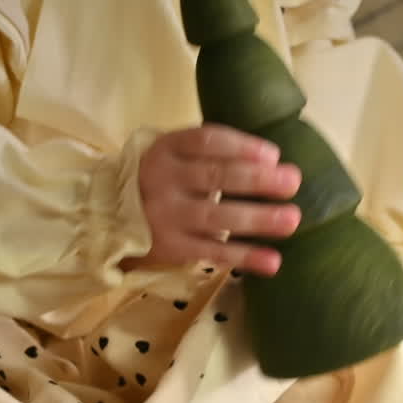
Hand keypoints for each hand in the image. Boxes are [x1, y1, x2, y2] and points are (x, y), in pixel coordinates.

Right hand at [124, 125, 302, 274]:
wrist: (110, 215)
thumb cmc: (162, 178)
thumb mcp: (175, 154)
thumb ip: (212, 152)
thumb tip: (273, 162)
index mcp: (167, 148)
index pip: (207, 141)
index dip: (242, 146)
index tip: (274, 155)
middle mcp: (163, 179)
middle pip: (215, 177)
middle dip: (257, 180)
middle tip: (293, 182)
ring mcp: (166, 216)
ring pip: (216, 217)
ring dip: (257, 219)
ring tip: (292, 220)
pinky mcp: (172, 248)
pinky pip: (212, 252)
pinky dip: (244, 257)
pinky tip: (272, 261)